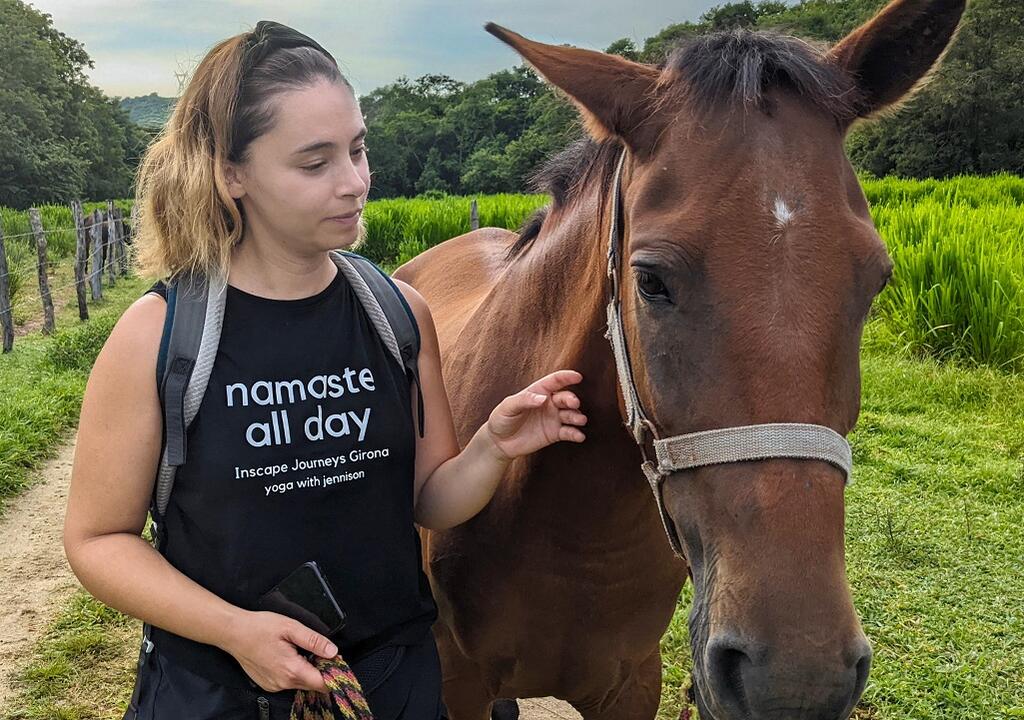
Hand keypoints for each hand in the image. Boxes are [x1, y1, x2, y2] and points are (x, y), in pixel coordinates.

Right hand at [221, 610, 335, 691]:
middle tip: (320, 650)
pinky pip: (289, 682)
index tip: (337, 660)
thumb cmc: (259, 627)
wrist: (233, 633)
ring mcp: (274, 686)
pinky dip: (295, 672)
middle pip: (313, 684)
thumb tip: (333, 651)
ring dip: (308, 671)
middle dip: (321, 670)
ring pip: (301, 683)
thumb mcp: (291, 627)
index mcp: (291, 670)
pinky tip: (289, 657)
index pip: (323, 683)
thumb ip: (314, 641)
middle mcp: (283, 683)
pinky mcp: (268, 684)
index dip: (333, 672)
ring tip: (302, 651)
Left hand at [486, 370, 586, 461]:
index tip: (577, 376)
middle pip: (565, 398)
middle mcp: (549, 403)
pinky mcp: (555, 434)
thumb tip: (543, 398)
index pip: (554, 381)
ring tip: (580, 420)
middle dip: (572, 399)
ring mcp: (553, 418)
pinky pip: (568, 432)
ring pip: (570, 414)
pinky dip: (576, 434)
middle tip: (574, 403)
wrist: (499, 443)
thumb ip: (524, 400)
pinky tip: (579, 436)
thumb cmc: (502, 419)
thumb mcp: (508, 406)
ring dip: (577, 416)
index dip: (566, 377)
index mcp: (538, 392)